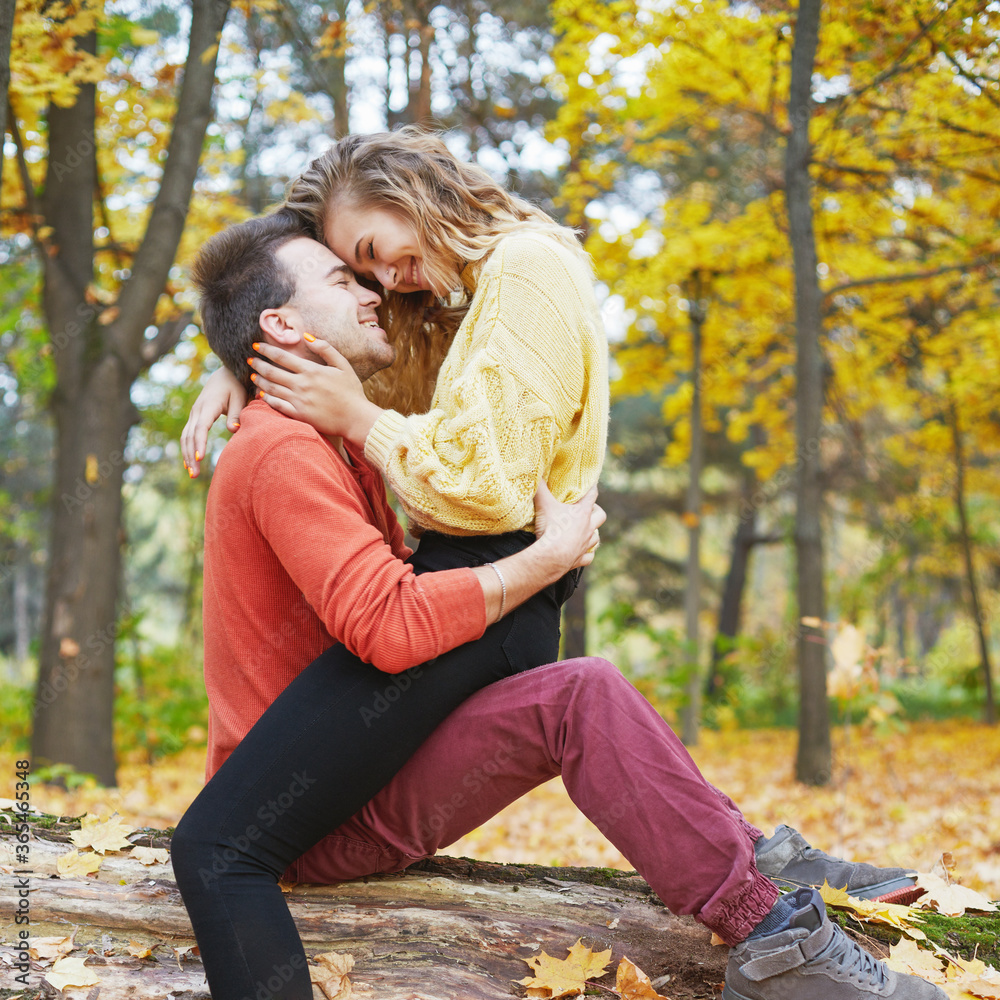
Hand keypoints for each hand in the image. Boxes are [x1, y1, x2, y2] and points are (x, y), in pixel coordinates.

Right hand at [181, 367, 246, 476]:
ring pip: (186, 437)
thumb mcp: (240, 396)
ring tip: (192, 474)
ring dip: (187, 455)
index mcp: (208, 405)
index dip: (200, 443)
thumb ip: (237, 413)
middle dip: (191, 456)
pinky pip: (188, 435)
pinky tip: (190, 463)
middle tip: (195, 475)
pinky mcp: (196, 417)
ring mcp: (195, 414)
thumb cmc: (236, 385)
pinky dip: (187, 449)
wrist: (225, 373)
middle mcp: (198, 410)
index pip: (201, 427)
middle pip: (190, 436)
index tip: (200, 458)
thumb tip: (234, 430)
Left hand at [250, 338, 384, 444]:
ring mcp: (299, 401)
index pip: (282, 357)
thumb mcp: (343, 365)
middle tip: (250, 360)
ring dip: (259, 381)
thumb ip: (325, 348)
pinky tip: (261, 394)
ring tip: (252, 376)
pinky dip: (266, 398)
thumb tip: (307, 336)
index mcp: (311, 371)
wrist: (356, 418)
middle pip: (272, 372)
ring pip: (271, 388)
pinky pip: (276, 405)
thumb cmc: (351, 391)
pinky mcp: (299, 415)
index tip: (256, 346)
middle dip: (258, 364)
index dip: (266, 350)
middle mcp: (302, 385)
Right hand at [532, 483, 604, 570]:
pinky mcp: (580, 559)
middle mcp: (588, 528)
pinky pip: (588, 557)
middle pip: (601, 516)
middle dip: (597, 511)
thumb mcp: (544, 505)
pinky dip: (586, 554)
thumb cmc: (551, 529)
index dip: (592, 488)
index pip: (592, 495)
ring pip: (596, 537)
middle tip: (588, 509)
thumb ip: (540, 489)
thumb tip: (535, 474)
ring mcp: (586, 544)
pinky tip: (582, 552)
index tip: (592, 484)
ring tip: (585, 530)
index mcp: (583, 512)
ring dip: (592, 533)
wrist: (551, 557)